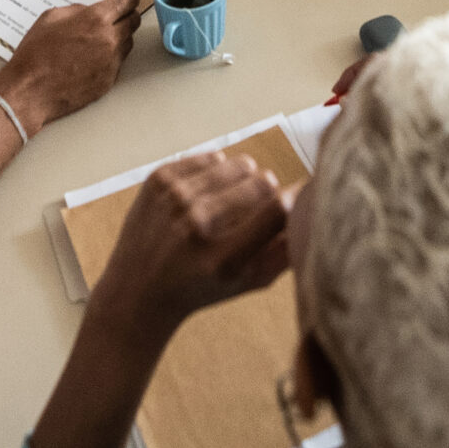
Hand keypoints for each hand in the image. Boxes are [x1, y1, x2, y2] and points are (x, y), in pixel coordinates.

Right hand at [0, 0, 143, 133]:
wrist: (30, 92)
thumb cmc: (35, 55)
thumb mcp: (50, 18)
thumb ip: (76, 10)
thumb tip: (88, 11)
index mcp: (95, 20)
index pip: (126, 1)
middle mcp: (109, 40)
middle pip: (134, 21)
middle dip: (128, 13)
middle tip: (119, 13)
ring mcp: (111, 62)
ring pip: (128, 42)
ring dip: (120, 35)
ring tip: (100, 37)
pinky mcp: (109, 80)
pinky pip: (118, 62)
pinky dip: (111, 56)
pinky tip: (93, 57)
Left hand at [87, 153, 290, 341]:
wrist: (136, 291)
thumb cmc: (199, 289)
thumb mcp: (249, 283)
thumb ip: (286, 250)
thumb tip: (312, 206)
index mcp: (223, 258)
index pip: (277, 210)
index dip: (294, 199)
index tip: (295, 199)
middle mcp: (196, 224)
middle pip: (262, 181)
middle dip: (266, 192)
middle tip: (255, 209)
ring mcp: (174, 197)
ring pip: (238, 163)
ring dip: (242, 179)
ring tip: (231, 201)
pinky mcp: (159, 178)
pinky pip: (211, 156)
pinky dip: (216, 172)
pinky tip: (207, 193)